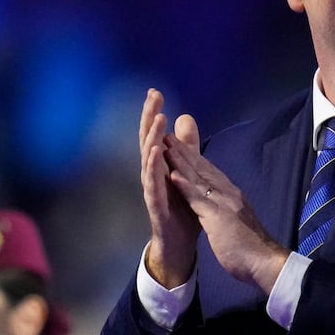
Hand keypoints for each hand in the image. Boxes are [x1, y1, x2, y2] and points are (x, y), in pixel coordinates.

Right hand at [140, 89, 202, 286]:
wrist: (180, 243)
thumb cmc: (181, 208)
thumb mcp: (186, 172)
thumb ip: (186, 147)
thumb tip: (185, 117)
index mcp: (161, 165)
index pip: (156, 134)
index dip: (154, 113)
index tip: (155, 91)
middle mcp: (153, 174)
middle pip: (148, 140)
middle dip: (149, 118)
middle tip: (152, 96)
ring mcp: (151, 189)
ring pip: (148, 159)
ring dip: (152, 138)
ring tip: (157, 119)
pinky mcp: (155, 205)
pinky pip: (152, 184)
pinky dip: (153, 168)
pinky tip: (155, 153)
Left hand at [161, 134, 290, 293]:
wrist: (265, 262)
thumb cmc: (252, 248)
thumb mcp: (238, 222)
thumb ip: (230, 211)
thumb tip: (225, 206)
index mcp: (233, 196)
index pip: (211, 173)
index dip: (195, 159)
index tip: (181, 146)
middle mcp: (229, 194)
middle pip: (203, 170)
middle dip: (185, 152)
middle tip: (168, 136)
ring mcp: (224, 204)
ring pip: (199, 179)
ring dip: (181, 162)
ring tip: (166, 146)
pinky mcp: (218, 217)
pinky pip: (198, 200)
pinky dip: (185, 187)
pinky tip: (173, 176)